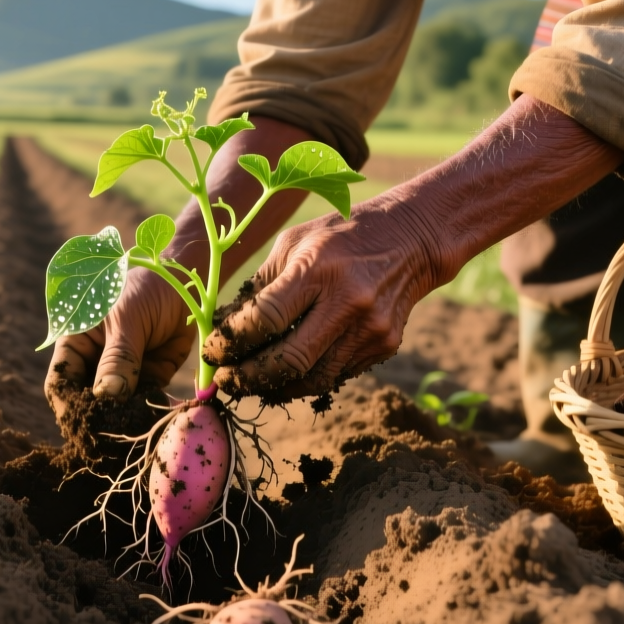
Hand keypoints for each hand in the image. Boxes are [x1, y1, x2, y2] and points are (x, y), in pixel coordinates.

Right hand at [45, 266, 195, 415]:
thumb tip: (107, 396)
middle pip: (85, 400)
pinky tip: (153, 418)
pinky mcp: (150, 378)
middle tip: (107, 437)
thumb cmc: (146, 287)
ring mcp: (123, 372)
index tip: (80, 423)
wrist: (187, 280)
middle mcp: (95, 361)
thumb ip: (118, 358)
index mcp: (77, 342)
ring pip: (115, 406)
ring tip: (132, 429)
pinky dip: (147, 412)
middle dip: (96, 418)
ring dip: (124, 419)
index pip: (60, 381)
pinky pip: (144, 403)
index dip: (66, 403)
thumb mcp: (128, 318)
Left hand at [202, 95, 623, 400]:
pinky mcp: (384, 346)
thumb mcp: (294, 242)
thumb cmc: (340, 235)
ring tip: (251, 383)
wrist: (413, 238)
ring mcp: (370, 328)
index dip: (230, 344)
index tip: (211, 354)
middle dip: (248, 378)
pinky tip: (286, 374)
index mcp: (316, 268)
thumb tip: (225, 329)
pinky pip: (336, 375)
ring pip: (312, 379)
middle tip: (226, 382)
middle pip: (287, 361)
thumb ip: (260, 285)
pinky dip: (305, 380)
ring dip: (274, 388)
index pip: (264, 320)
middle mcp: (346, 302)